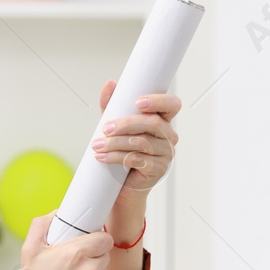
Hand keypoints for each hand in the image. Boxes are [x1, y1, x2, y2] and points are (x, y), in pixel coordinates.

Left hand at [92, 80, 180, 196]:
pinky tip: (102, 158)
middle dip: (126, 124)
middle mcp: (168, 136)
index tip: (137, 102)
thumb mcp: (116, 126)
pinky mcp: (158, 169)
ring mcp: (166, 153)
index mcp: (163, 121)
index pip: (172, 104)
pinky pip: (136, 159)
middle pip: (153, 123)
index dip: (159, 101)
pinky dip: (116, 157)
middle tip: (105, 128)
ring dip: (115, 143)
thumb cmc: (122, 151)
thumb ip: (113, 105)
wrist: (122, 185)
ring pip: (141, 142)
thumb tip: (110, 83)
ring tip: (97, 145)